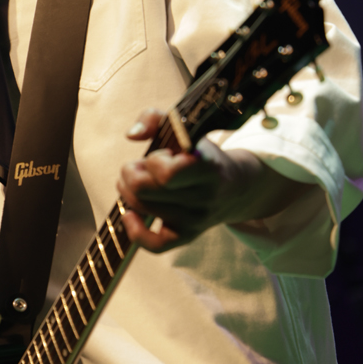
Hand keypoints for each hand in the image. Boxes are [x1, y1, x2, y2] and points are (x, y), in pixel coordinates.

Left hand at [117, 108, 312, 252]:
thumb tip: (131, 135)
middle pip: (144, 191)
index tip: (159, 154)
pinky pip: (155, 245)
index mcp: (206, 167)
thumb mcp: (185, 127)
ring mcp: (195, 220)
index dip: (153, 161)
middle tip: (137, 166)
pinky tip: (131, 214)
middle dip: (130, 173)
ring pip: (142, 208)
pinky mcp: (187, 236)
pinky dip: (135, 230)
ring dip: (127, 190)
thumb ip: (154, 118)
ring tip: (136, 180)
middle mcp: (203, 197)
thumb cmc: (201, 152)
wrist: (235, 186)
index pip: (167, 174)